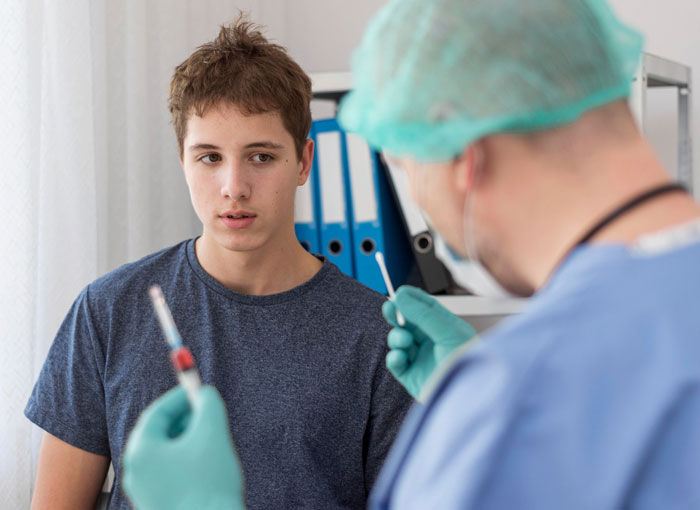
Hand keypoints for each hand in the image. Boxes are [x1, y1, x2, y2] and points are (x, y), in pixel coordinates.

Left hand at [122, 385, 244, 509]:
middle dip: (185, 419)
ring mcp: (144, 492)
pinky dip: (187, 461)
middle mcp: (135, 472)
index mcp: (141, 451)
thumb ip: (208, 403)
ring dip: (188, 440)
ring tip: (212, 442)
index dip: (180, 397)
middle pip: (158, 433)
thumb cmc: (209, 484)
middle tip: (207, 414)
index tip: (199, 390)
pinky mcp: (157, 505)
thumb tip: (205, 393)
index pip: (157, 412)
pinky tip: (208, 467)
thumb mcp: (213, 432)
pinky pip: (169, 473)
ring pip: (166, 453)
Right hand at [382, 286, 476, 399]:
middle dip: (397, 315)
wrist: (468, 399)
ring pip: (399, 340)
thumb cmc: (467, 365)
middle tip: (389, 309)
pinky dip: (394, 357)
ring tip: (404, 341)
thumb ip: (422, 313)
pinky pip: (396, 362)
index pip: (426, 308)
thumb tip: (401, 297)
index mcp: (447, 329)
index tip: (399, 293)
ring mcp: (422, 360)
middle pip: (409, 322)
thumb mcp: (447, 332)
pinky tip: (400, 357)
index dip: (411, 299)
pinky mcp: (412, 377)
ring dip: (397, 337)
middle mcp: (434, 343)